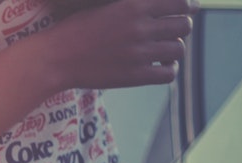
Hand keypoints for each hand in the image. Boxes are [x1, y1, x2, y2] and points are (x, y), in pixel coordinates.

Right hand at [51, 0, 197, 87]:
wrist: (55, 59)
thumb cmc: (74, 31)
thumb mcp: (103, 6)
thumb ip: (131, 6)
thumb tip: (151, 8)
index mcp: (133, 5)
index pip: (180, 3)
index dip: (186, 7)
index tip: (184, 11)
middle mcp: (140, 27)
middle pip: (184, 26)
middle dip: (180, 28)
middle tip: (171, 32)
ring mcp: (138, 53)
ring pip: (179, 49)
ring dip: (174, 49)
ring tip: (164, 51)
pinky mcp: (134, 76)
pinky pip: (168, 74)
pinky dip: (169, 69)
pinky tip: (159, 66)